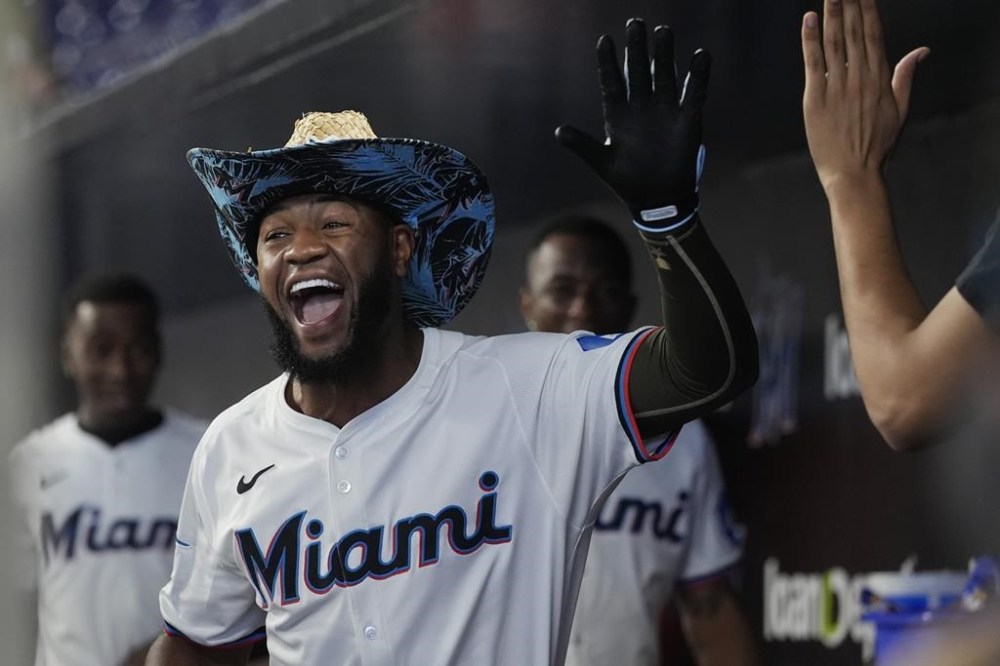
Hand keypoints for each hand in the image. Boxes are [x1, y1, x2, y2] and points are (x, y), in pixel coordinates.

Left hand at [556, 19, 709, 226]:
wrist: (658, 201)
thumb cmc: (627, 182)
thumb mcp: (602, 163)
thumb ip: (583, 146)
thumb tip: (559, 132)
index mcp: (618, 116)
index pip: (612, 82)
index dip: (607, 62)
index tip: (604, 40)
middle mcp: (641, 108)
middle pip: (638, 71)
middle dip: (636, 49)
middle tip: (635, 23)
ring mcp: (664, 111)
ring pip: (664, 76)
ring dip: (664, 55)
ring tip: (663, 32)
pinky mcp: (687, 120)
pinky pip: (694, 93)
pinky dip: (698, 76)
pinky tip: (701, 56)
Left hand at [801, 0, 928, 192]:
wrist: (854, 173)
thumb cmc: (877, 145)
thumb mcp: (900, 109)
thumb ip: (906, 76)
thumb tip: (922, 51)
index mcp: (879, 79)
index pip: (873, 35)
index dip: (868, 10)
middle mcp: (859, 78)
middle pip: (854, 33)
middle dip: (850, 5)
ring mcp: (836, 88)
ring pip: (834, 43)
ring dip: (832, 14)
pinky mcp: (815, 99)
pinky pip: (812, 63)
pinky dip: (810, 40)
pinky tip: (809, 19)